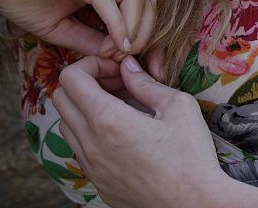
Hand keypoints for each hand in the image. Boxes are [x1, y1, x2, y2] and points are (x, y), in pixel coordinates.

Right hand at [0, 0, 157, 55]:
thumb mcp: (59, 27)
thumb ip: (88, 40)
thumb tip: (116, 59)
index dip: (151, 30)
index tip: (138, 61)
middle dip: (150, 31)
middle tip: (133, 60)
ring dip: (136, 28)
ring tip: (121, 53)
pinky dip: (116, 22)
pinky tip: (113, 45)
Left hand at [53, 55, 224, 207]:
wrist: (196, 207)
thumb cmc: (191, 156)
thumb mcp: (177, 106)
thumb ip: (145, 82)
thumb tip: (127, 66)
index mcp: (107, 120)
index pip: (70, 78)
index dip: (90, 64)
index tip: (116, 68)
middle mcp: (91, 145)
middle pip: (61, 99)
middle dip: (84, 81)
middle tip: (116, 82)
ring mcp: (92, 168)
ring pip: (66, 125)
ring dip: (84, 107)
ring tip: (119, 105)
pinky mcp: (99, 184)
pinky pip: (79, 150)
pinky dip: (90, 132)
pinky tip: (121, 131)